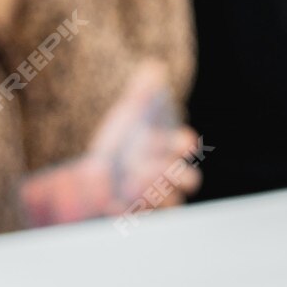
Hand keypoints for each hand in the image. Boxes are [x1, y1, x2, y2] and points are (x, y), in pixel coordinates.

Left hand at [86, 62, 202, 210]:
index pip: (186, 147)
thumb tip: (153, 67)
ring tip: (131, 182)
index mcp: (171, 149)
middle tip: (151, 165)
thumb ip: (144, 93)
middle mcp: (169, 176)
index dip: (183, 143)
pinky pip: (143, 219)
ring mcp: (156, 198)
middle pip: (187, 180)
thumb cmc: (124, 142)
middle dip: (174, 173)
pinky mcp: (138, 215)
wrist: (100, 173)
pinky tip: (112, 203)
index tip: (179, 139)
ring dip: (154, 194)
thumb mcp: (131, 115)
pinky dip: (129, 213)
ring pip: (170, 203)